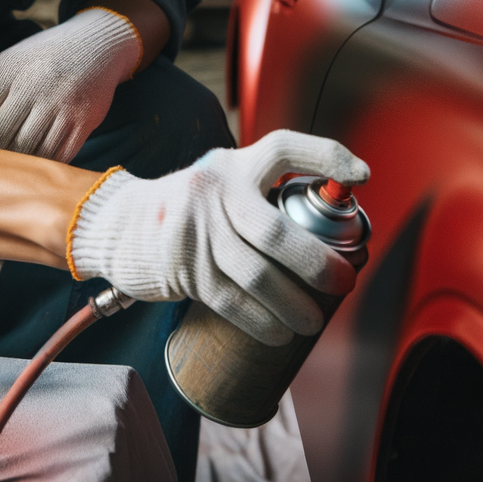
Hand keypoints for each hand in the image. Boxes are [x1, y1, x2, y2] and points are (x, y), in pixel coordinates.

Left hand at [0, 8, 139, 161]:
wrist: (98, 44)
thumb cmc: (44, 57)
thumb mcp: (10, 62)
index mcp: (9, 71)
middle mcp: (34, 87)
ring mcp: (60, 106)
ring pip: (26, 151)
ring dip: (11, 169)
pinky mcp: (82, 122)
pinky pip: (56, 156)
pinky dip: (40, 168)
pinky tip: (29, 175)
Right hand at [68, 129, 369, 345]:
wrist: (121, 225)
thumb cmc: (189, 208)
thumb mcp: (221, 182)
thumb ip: (261, 194)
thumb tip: (325, 230)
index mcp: (233, 165)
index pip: (283, 147)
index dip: (325, 156)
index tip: (361, 174)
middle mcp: (213, 189)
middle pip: (274, 231)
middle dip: (316, 263)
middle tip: (343, 282)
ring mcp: (195, 228)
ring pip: (255, 274)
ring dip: (292, 304)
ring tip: (314, 320)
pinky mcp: (182, 266)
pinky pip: (230, 300)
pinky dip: (259, 321)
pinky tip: (278, 333)